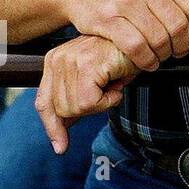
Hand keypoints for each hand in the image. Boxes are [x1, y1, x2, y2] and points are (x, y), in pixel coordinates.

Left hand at [35, 34, 138, 153]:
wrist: (144, 41)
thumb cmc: (122, 57)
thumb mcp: (93, 79)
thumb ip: (75, 98)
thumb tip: (65, 125)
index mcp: (55, 60)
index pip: (44, 102)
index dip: (52, 127)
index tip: (60, 147)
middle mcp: (58, 59)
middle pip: (62, 110)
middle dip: (88, 108)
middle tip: (106, 91)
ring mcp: (71, 60)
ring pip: (77, 108)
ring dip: (102, 102)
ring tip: (113, 84)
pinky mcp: (86, 65)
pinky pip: (91, 102)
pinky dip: (109, 100)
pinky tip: (117, 84)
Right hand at [56, 0, 188, 70]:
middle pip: (178, 25)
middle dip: (183, 46)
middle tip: (180, 54)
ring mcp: (125, 1)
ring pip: (158, 38)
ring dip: (164, 55)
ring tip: (163, 58)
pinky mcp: (107, 19)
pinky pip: (135, 47)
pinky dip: (146, 60)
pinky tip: (147, 63)